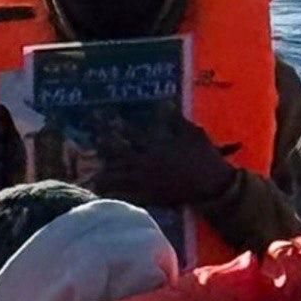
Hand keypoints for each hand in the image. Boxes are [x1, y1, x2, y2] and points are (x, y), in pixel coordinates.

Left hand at [94, 115, 235, 206]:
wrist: (213, 185)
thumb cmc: (205, 157)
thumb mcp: (193, 133)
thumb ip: (177, 119)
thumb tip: (166, 102)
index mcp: (157, 147)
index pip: (131, 135)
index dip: (116, 128)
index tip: (102, 123)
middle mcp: (148, 164)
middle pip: (119, 158)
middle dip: (103, 155)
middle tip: (87, 152)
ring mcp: (148, 182)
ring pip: (121, 179)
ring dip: (105, 178)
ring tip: (90, 179)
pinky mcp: (153, 197)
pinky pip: (131, 197)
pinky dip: (118, 197)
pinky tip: (106, 199)